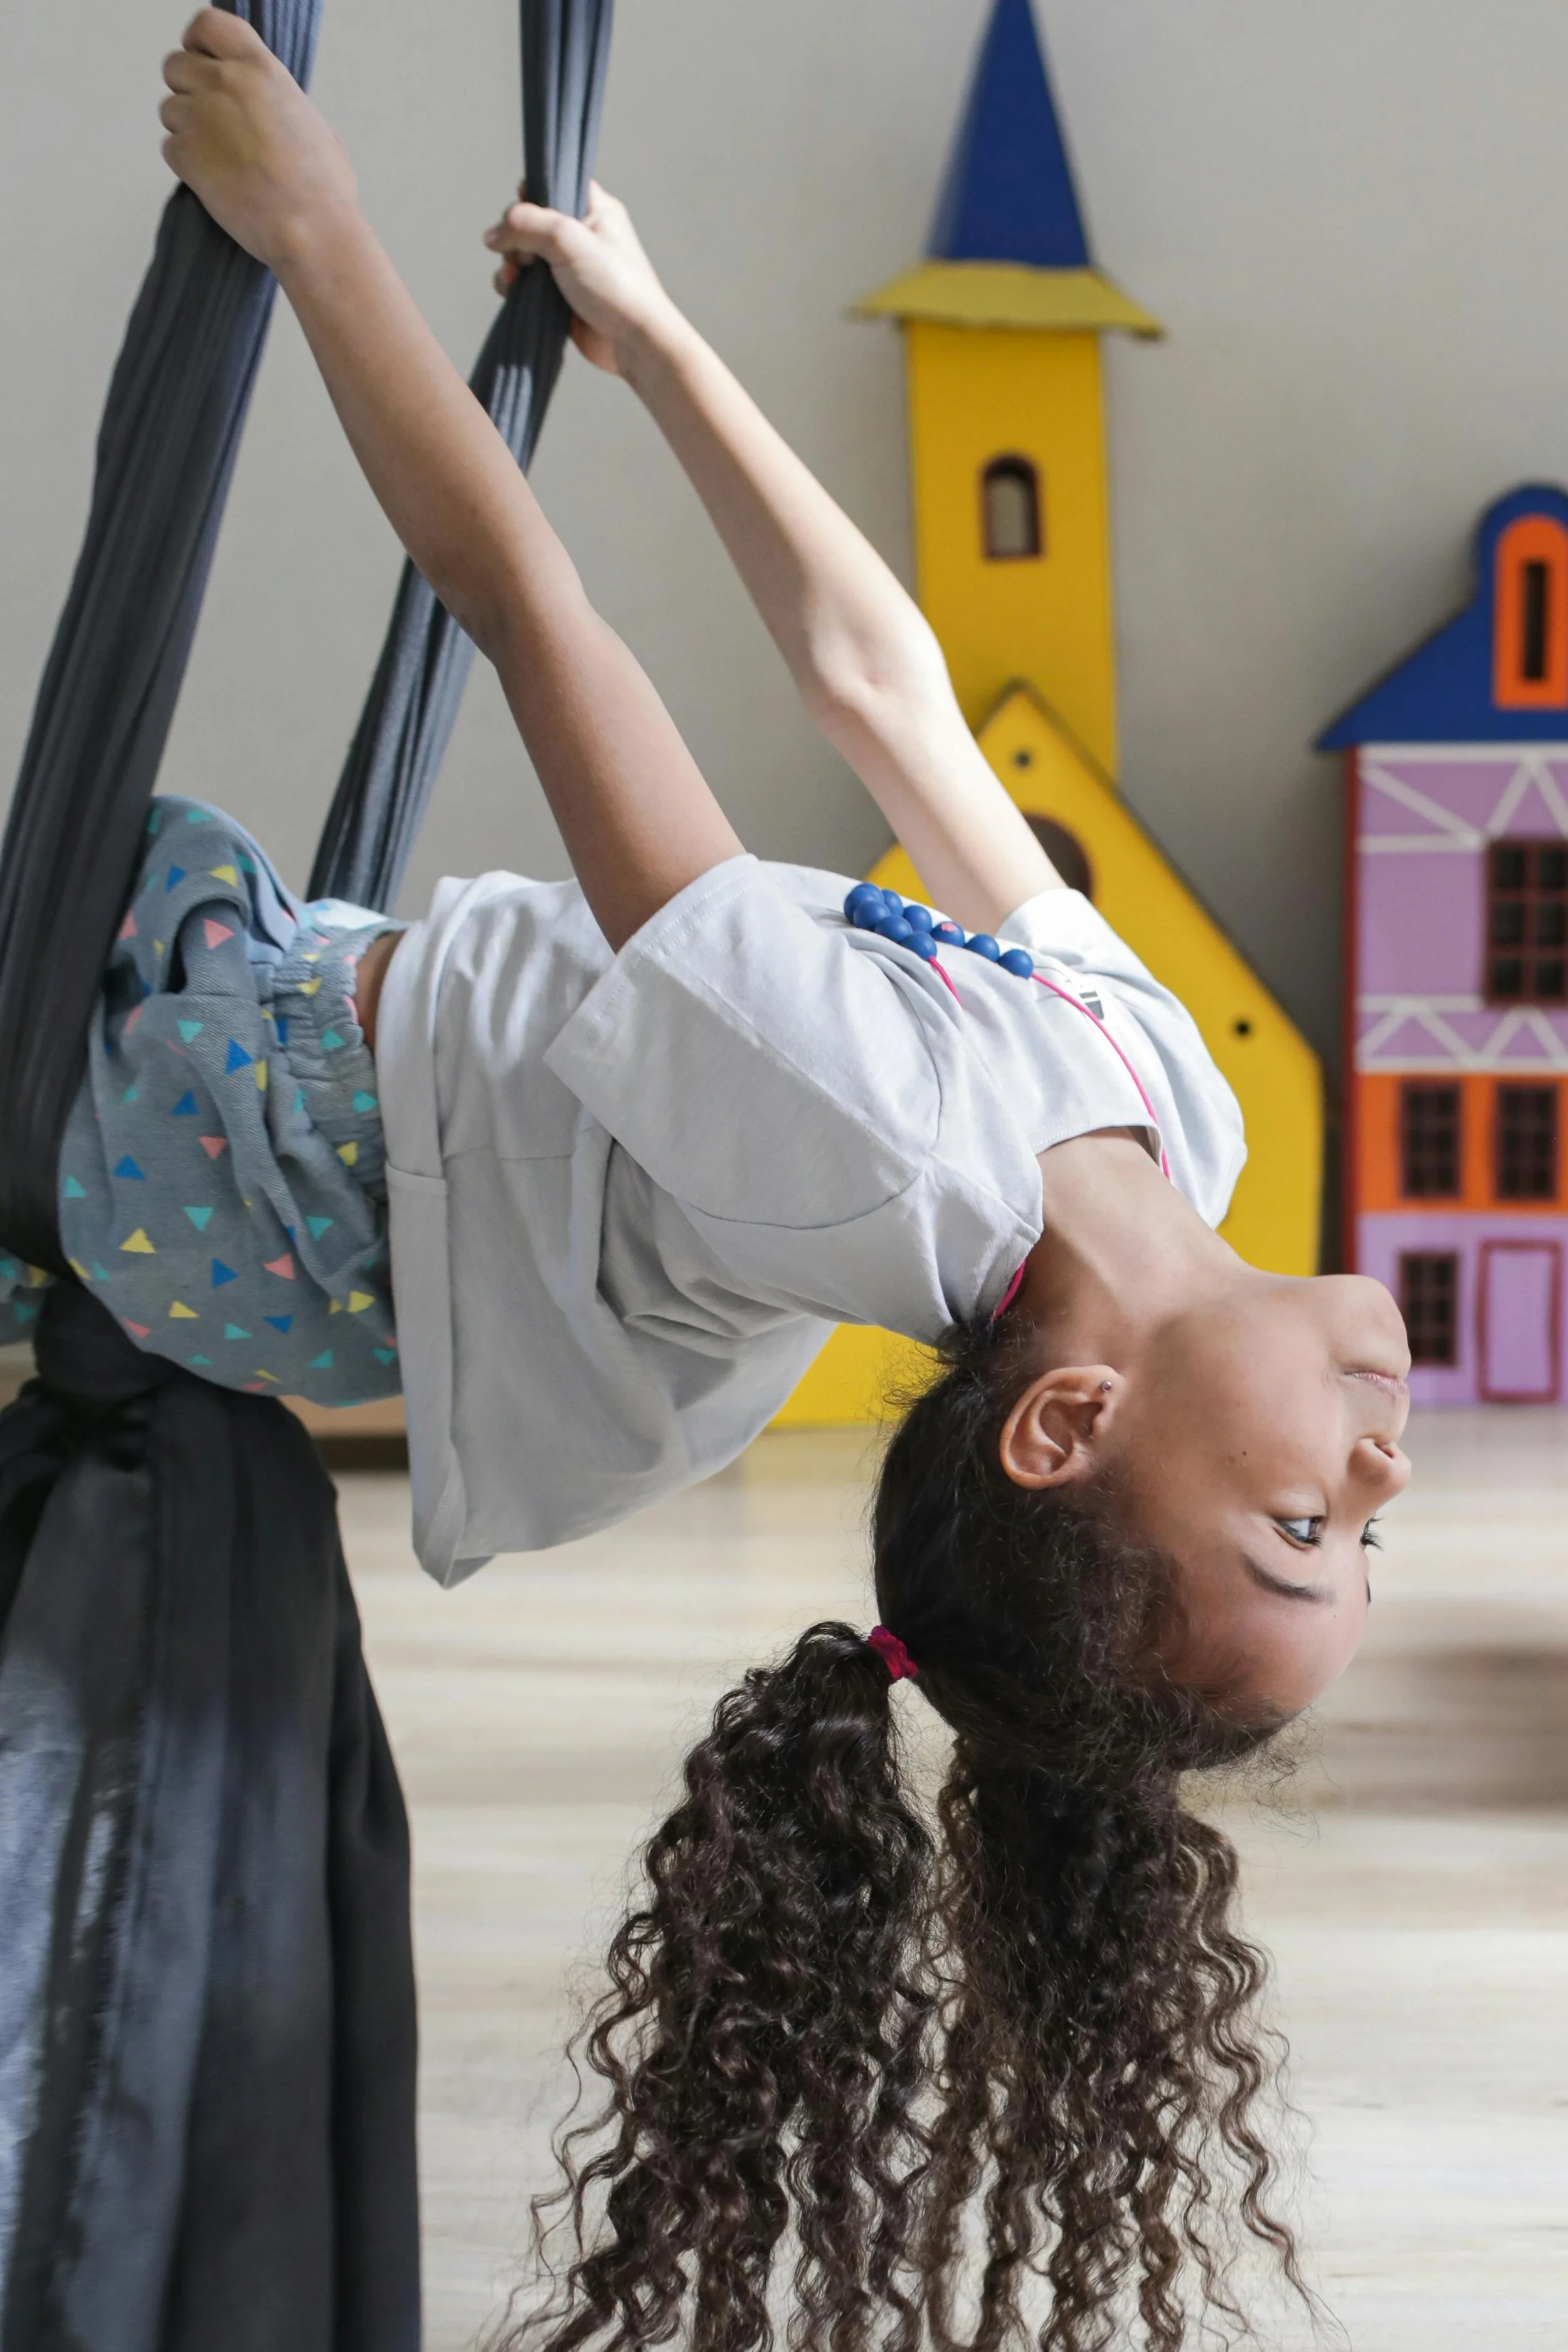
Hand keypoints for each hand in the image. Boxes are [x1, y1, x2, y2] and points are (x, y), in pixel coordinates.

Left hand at [160, 9, 356, 272]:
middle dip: (188, 89)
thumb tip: (271, 110)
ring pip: (169, 108)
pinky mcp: (185, 154)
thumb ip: (278, 103)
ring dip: (187, 129)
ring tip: (220, 158)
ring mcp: (200, 118)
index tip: (205, 60)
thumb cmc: (322, 187)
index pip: (208, 25)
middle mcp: (224, 84)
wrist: (309, 229)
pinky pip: (169, 146)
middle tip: (211, 120)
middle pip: (176, 65)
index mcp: (259, 68)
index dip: (199, 42)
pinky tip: (215, 179)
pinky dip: (185, 162)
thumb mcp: (312, 123)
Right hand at [484, 182, 678, 375]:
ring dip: (511, 263)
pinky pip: (527, 284)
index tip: (525, 216)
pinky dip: (515, 286)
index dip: (532, 196)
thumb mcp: (567, 239)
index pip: (554, 184)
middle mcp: (582, 234)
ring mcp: (570, 267)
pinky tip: (512, 293)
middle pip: (531, 221)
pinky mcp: (560, 296)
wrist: (634, 342)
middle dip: (516, 236)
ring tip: (513, 277)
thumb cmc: (614, 286)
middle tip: (525, 257)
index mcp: (594, 209)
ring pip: (524, 254)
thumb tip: (492, 234)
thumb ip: (526, 225)